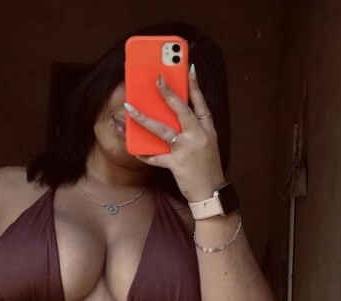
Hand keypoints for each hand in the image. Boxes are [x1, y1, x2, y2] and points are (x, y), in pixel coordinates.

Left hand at [123, 64, 225, 202]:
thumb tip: (173, 120)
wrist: (211, 193)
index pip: (201, 103)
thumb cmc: (207, 169)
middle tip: (156, 77)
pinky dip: (143, 153)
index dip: (195, 85)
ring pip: (161, 129)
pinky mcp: (176, 163)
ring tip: (129, 109)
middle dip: (167, 93)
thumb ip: (195, 130)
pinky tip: (133, 148)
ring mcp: (186, 149)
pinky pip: (155, 156)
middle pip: (181, 109)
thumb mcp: (207, 145)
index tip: (189, 67)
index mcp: (207, 129)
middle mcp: (198, 135)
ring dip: (143, 118)